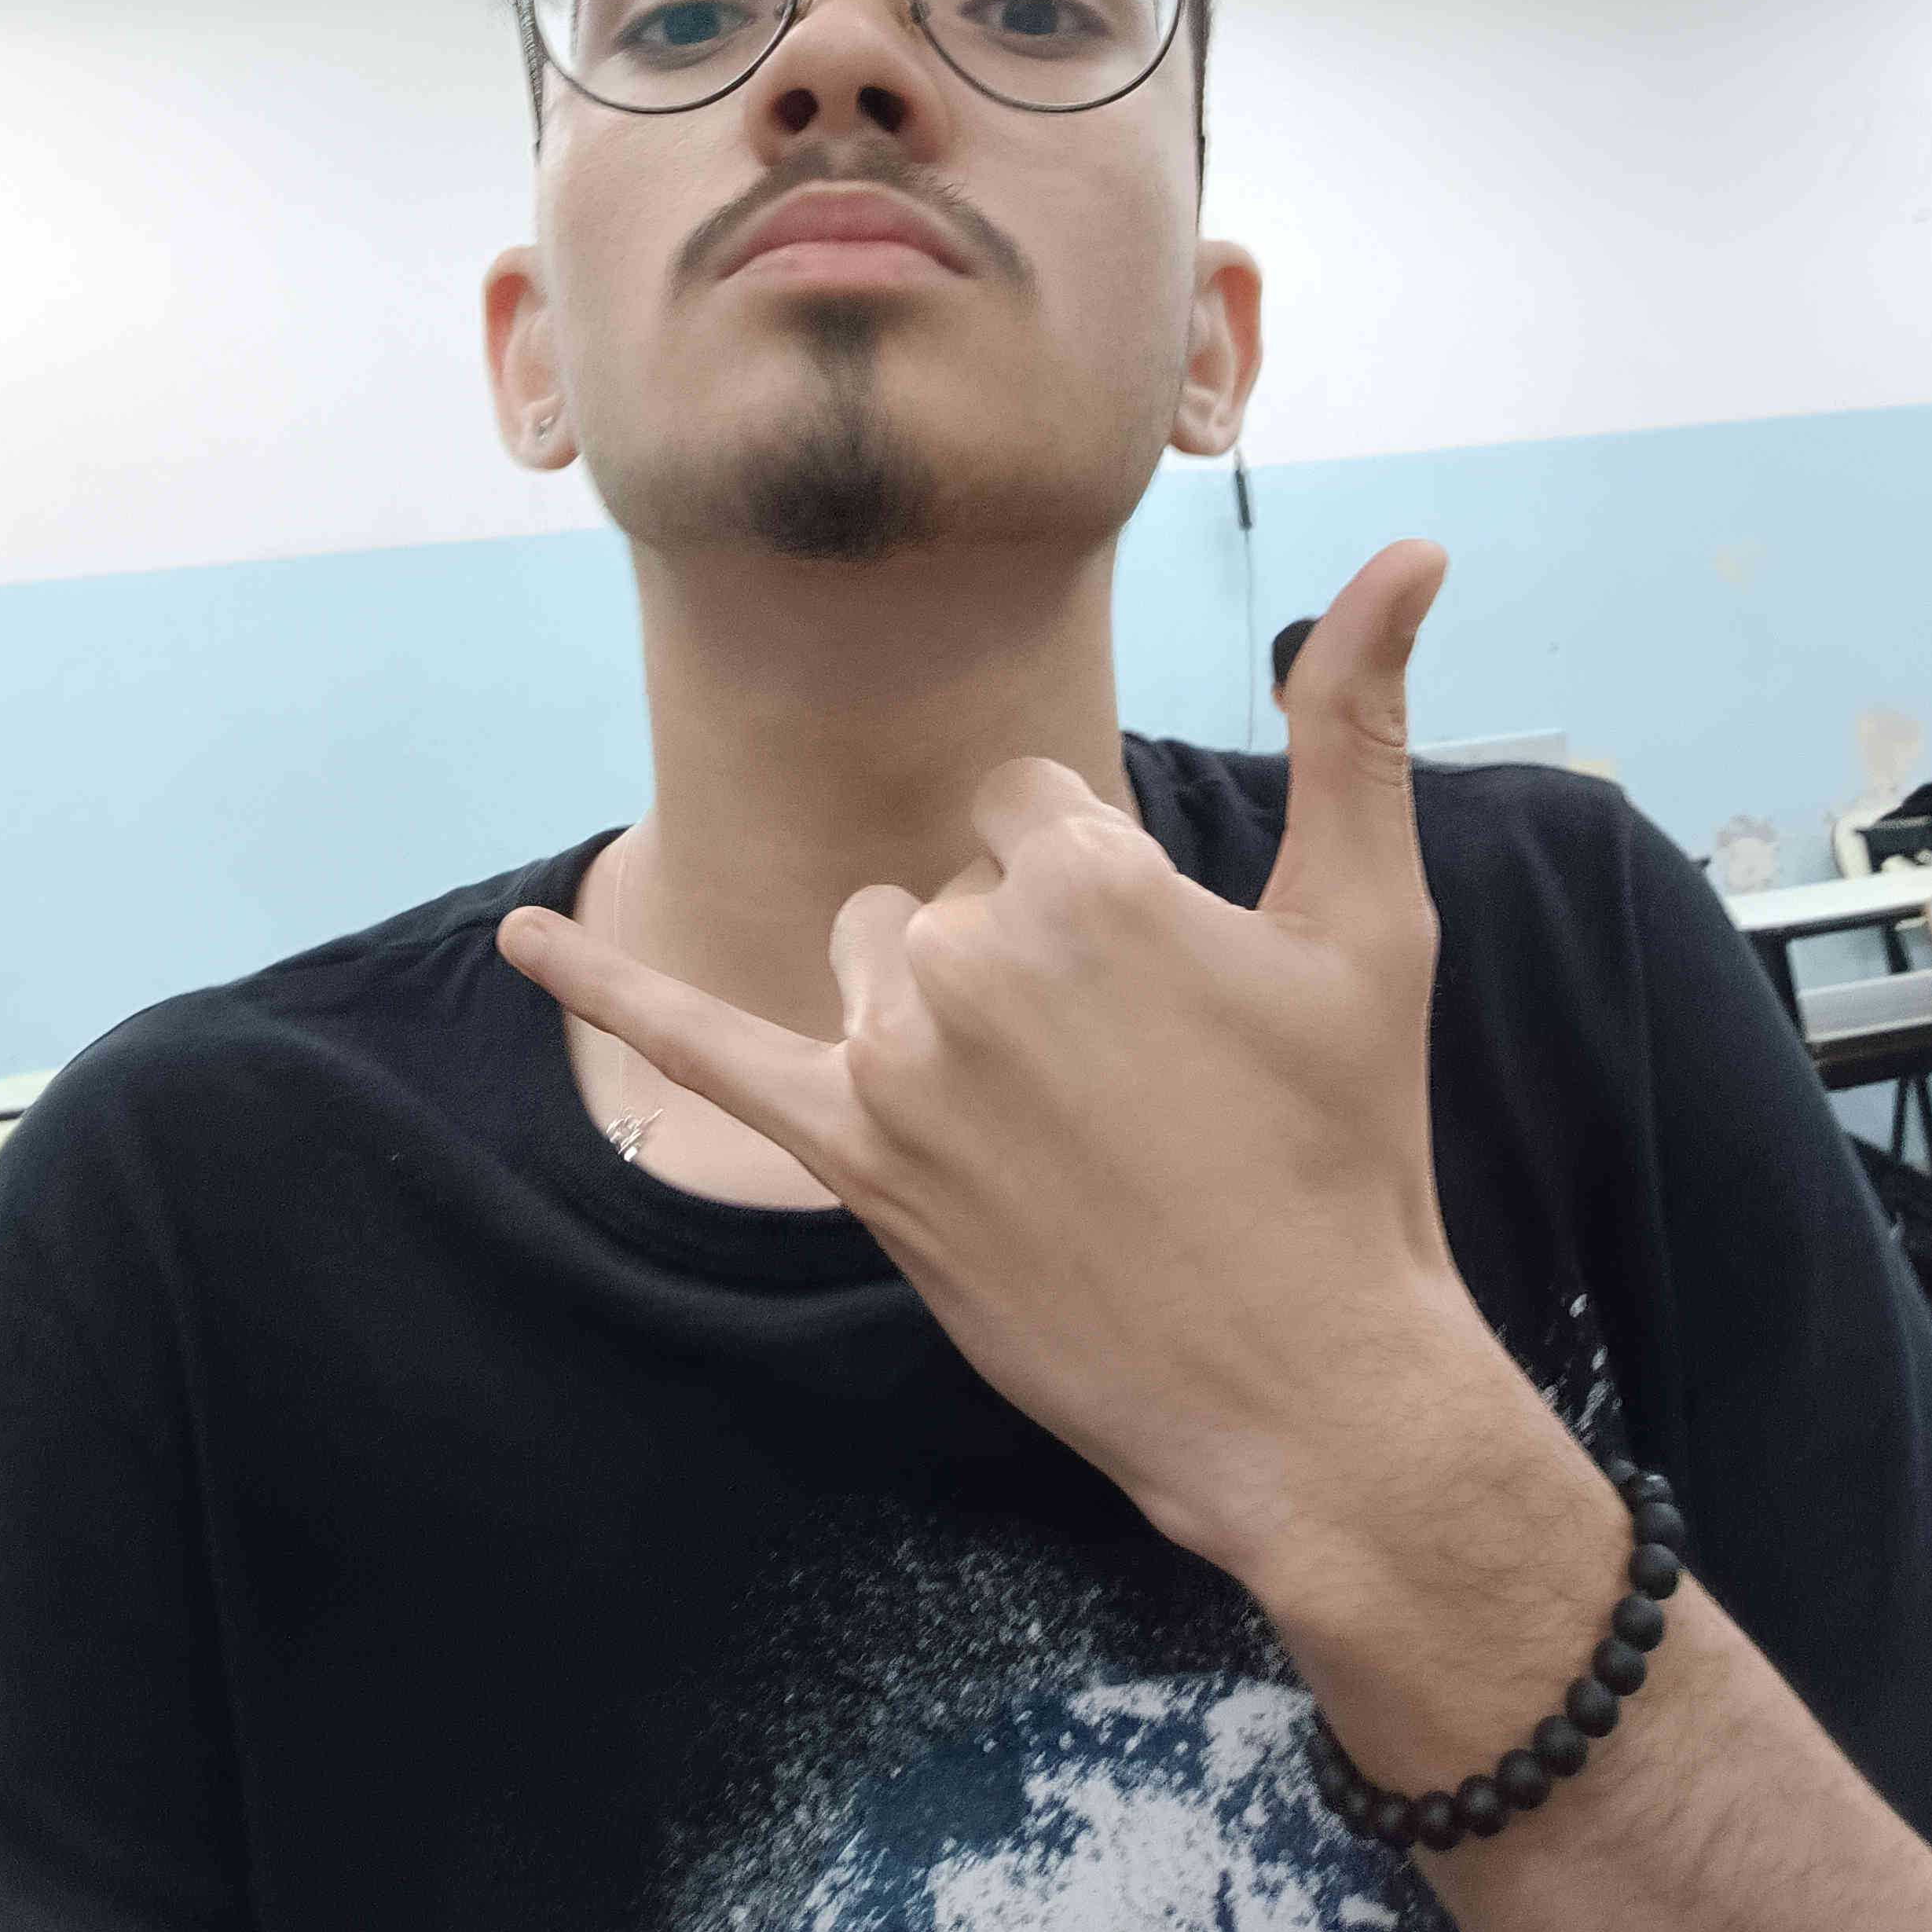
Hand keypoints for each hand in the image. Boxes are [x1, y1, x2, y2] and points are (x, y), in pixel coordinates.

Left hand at [497, 538, 1515, 1587]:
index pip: (1030, 812)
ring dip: (937, 1006)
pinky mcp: (858, 1163)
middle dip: (1029, 959)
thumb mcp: (1373, 921)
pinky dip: (607, 989)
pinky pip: (708, 1051)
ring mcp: (902, 1062)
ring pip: (877, 955)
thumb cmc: (1349, 1146)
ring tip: (1054, 1116)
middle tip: (1137, 1086)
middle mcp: (975, 951)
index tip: (1168, 997)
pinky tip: (518, 939)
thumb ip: (1360, 722)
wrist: (1309, 1381)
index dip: (1098, 894)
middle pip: (954, 887)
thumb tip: (1413, 550)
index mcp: (1087, 874)